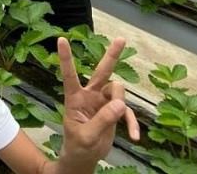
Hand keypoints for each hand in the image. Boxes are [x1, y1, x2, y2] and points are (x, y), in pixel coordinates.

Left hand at [55, 37, 138, 172]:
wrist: (84, 157)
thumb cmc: (77, 146)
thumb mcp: (86, 136)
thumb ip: (102, 120)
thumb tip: (120, 104)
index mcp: (74, 98)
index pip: (69, 75)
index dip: (66, 58)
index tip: (61, 39)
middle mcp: (89, 95)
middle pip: (102, 72)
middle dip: (112, 55)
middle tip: (121, 39)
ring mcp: (103, 102)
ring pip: (118, 92)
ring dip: (122, 106)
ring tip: (124, 125)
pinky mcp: (114, 112)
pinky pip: (127, 112)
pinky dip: (132, 123)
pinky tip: (135, 136)